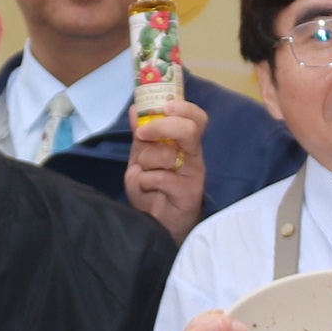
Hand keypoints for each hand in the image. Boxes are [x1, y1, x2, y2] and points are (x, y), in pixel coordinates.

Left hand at [122, 98, 210, 240]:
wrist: (156, 224)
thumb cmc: (152, 190)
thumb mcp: (141, 158)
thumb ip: (141, 136)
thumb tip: (134, 109)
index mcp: (185, 144)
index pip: (196, 118)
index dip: (184, 108)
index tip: (163, 106)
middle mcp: (194, 156)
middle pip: (190, 129)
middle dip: (162, 126)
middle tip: (142, 134)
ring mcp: (194, 174)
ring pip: (168, 154)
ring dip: (145, 162)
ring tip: (144, 174)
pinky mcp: (189, 193)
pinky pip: (161, 177)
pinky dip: (145, 182)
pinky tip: (148, 190)